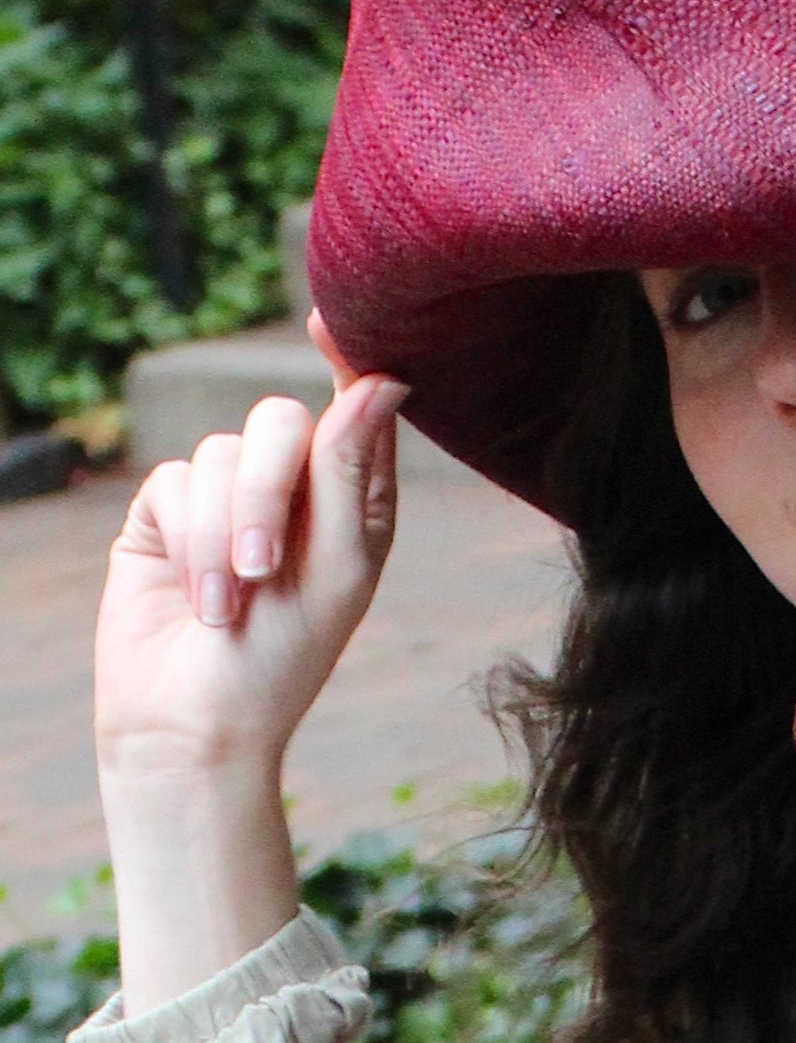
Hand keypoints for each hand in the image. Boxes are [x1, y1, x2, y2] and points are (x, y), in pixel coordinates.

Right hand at [94, 313, 408, 788]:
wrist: (197, 722)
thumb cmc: (285, 659)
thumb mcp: (337, 567)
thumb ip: (351, 470)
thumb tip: (382, 379)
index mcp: (354, 499)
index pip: (356, 408)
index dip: (346, 359)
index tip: (326, 320)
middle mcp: (293, 488)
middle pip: (278, 422)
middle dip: (264, 490)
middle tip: (262, 567)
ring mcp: (225, 497)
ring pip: (218, 452)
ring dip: (222, 534)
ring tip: (230, 606)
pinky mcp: (165, 512)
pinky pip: (172, 481)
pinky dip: (186, 541)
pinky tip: (194, 597)